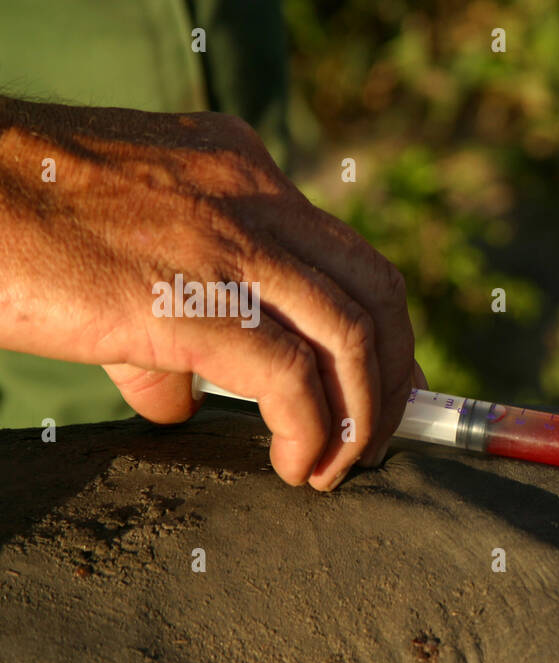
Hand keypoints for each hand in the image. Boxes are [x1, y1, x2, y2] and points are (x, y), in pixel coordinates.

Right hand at [0, 99, 422, 489]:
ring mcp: (229, 245)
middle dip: (393, 376)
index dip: (381, 328)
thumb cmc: (18, 220)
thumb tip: (179, 401)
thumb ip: (167, 326)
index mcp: (240, 172)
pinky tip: (294, 466)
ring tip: (338, 466)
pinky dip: (312, 433)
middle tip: (379, 436)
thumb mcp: (120, 252)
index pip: (346, 254)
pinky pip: (292, 379)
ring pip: (353, 335)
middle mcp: (252, 196)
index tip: (385, 384)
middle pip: (376, 292)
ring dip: (363, 416)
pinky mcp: (194, 301)